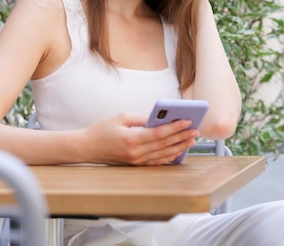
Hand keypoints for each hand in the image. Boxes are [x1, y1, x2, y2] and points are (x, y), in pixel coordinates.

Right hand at [84, 113, 198, 165]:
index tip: (187, 121)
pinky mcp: (136, 165)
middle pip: (164, 145)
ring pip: (163, 155)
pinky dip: (170, 156)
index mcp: (132, 139)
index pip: (159, 133)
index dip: (175, 127)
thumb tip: (160, 118)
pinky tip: (179, 150)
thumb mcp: (122, 117)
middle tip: (195, 130)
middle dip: (181, 137)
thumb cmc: (103, 130)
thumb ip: (142, 118)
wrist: (88, 148)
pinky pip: (157, 162)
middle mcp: (135, 153)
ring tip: (191, 140)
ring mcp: (136, 161)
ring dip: (179, 147)